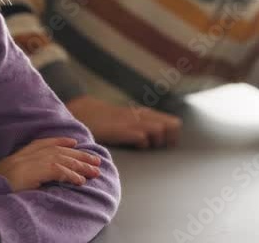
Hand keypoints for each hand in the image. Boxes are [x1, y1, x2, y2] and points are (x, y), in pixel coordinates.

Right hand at [0, 137, 101, 190]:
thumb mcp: (7, 177)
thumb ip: (22, 172)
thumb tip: (34, 177)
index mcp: (19, 155)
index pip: (43, 143)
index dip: (60, 141)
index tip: (74, 142)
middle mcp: (25, 155)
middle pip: (57, 150)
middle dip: (78, 155)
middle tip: (95, 160)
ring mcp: (30, 162)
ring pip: (62, 159)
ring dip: (80, 166)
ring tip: (94, 172)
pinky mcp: (35, 171)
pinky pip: (58, 171)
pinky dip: (71, 175)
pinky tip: (80, 181)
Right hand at [66, 96, 181, 148]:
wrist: (84, 112)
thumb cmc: (107, 122)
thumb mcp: (128, 120)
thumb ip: (143, 126)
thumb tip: (161, 139)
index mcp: (145, 114)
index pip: (173, 122)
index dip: (174, 135)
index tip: (167, 144)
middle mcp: (141, 116)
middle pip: (172, 125)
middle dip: (171, 138)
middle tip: (159, 146)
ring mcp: (131, 122)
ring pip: (159, 129)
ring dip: (157, 141)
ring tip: (145, 145)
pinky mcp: (121, 129)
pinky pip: (141, 136)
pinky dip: (142, 142)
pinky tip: (135, 145)